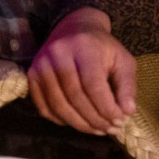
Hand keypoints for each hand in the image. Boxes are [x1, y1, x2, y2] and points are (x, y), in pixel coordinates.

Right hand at [28, 8, 135, 135]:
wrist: (74, 28)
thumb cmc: (102, 48)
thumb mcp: (122, 60)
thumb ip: (127, 85)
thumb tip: (126, 112)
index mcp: (83, 47)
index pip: (92, 84)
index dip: (106, 108)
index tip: (119, 121)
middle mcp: (58, 54)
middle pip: (75, 97)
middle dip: (95, 119)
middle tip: (110, 130)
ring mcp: (41, 65)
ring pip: (59, 105)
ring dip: (80, 124)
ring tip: (98, 130)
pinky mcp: (32, 76)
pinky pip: (44, 108)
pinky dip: (61, 121)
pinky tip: (78, 123)